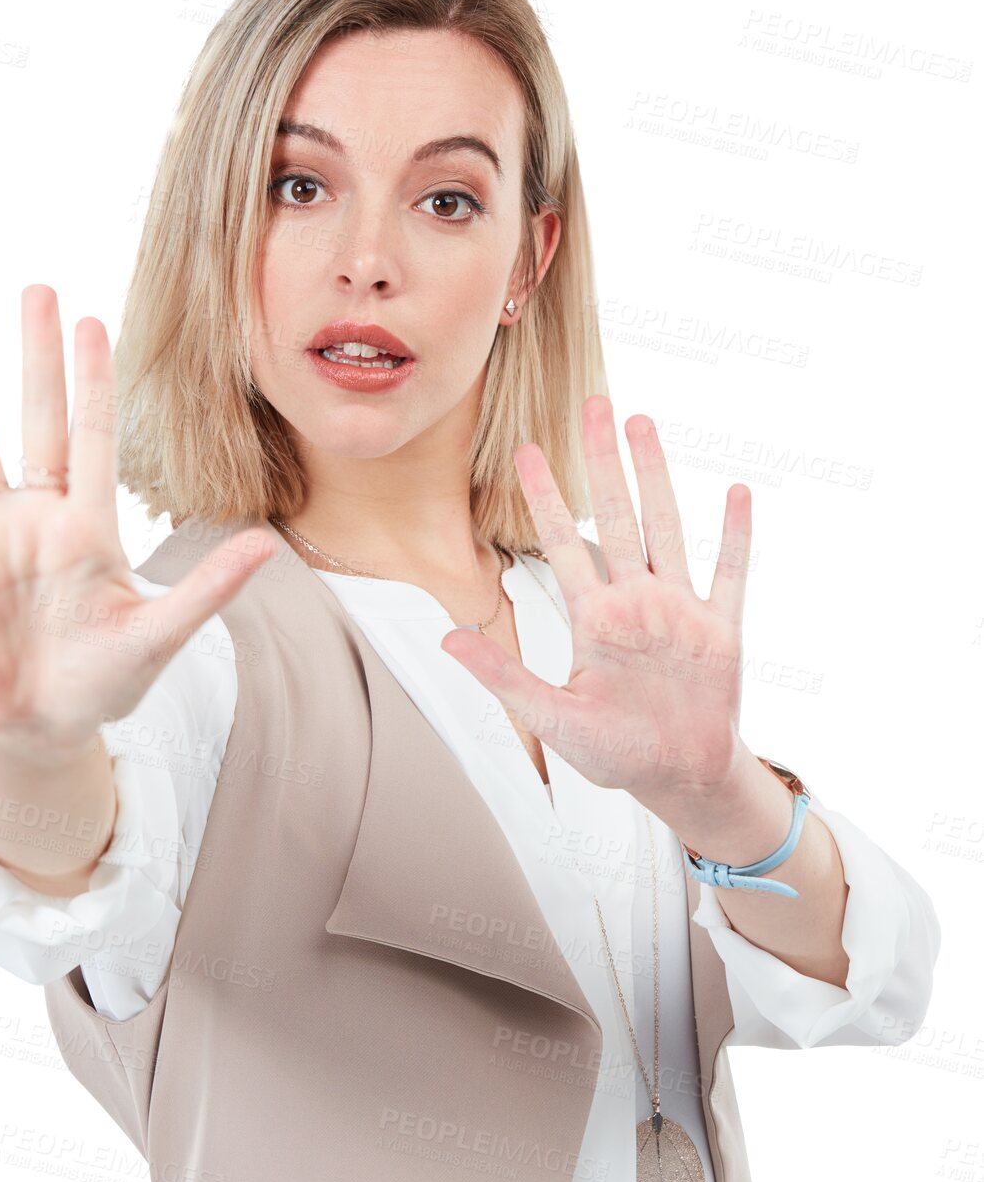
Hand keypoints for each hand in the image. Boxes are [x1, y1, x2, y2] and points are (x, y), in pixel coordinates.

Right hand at [0, 284, 276, 764]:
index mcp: (91, 527)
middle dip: (37, 358)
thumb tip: (268, 545)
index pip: (93, 436)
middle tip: (37, 289)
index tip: (91, 319)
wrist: (53, 722)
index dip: (92, 380)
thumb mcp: (162, 633)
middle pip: (38, 421)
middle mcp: (42, 519)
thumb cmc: (110, 677)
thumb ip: (209, 587)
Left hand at [440, 394, 750, 811]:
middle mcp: (634, 602)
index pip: (561, 543)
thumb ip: (503, 677)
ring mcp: (678, 610)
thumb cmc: (615, 752)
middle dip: (602, 461)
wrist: (678, 778)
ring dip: (656, 476)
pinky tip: (736, 491)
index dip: (543, 497)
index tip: (525, 449)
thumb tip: (445, 641)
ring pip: (666, 527)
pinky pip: (729, 574)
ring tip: (642, 423)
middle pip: (615, 515)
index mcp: (593, 619)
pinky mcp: (720, 631)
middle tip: (593, 403)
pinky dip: (734, 536)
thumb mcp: (552, 718)